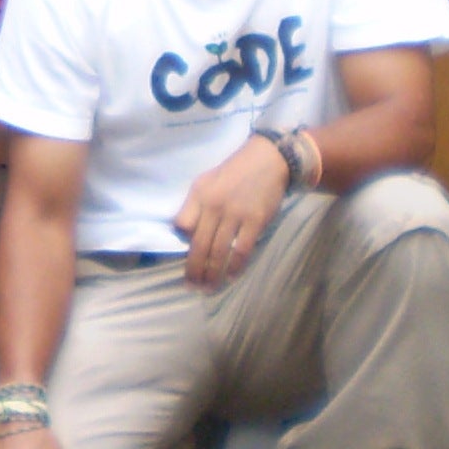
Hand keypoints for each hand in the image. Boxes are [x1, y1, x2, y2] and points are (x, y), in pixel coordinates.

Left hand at [173, 136, 288, 289]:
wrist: (267, 160)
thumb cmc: (233, 172)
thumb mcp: (205, 181)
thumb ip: (193, 205)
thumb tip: (183, 232)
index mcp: (200, 195)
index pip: (182, 225)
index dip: (181, 244)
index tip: (182, 260)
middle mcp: (214, 206)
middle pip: (200, 245)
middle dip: (195, 270)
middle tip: (192, 287)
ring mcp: (235, 214)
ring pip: (219, 252)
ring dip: (213, 274)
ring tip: (209, 288)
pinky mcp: (255, 221)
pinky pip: (242, 250)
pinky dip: (235, 267)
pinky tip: (230, 277)